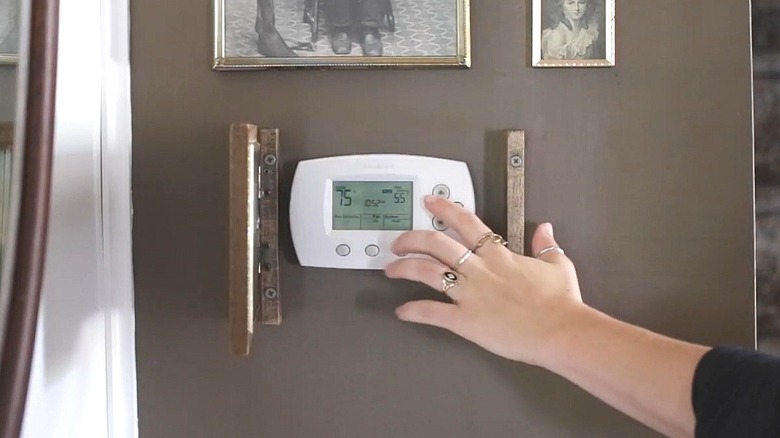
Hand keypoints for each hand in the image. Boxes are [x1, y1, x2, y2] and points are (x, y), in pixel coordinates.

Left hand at [385, 195, 587, 367]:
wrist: (561, 331)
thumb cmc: (561, 302)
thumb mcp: (558, 266)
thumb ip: (547, 245)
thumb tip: (545, 229)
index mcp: (499, 255)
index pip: (466, 222)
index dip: (444, 209)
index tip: (430, 203)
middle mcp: (480, 269)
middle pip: (437, 243)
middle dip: (412, 238)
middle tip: (399, 240)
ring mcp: (470, 293)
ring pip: (427, 272)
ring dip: (404, 268)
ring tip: (391, 268)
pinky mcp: (465, 320)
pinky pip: (432, 312)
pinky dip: (413, 311)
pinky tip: (402, 311)